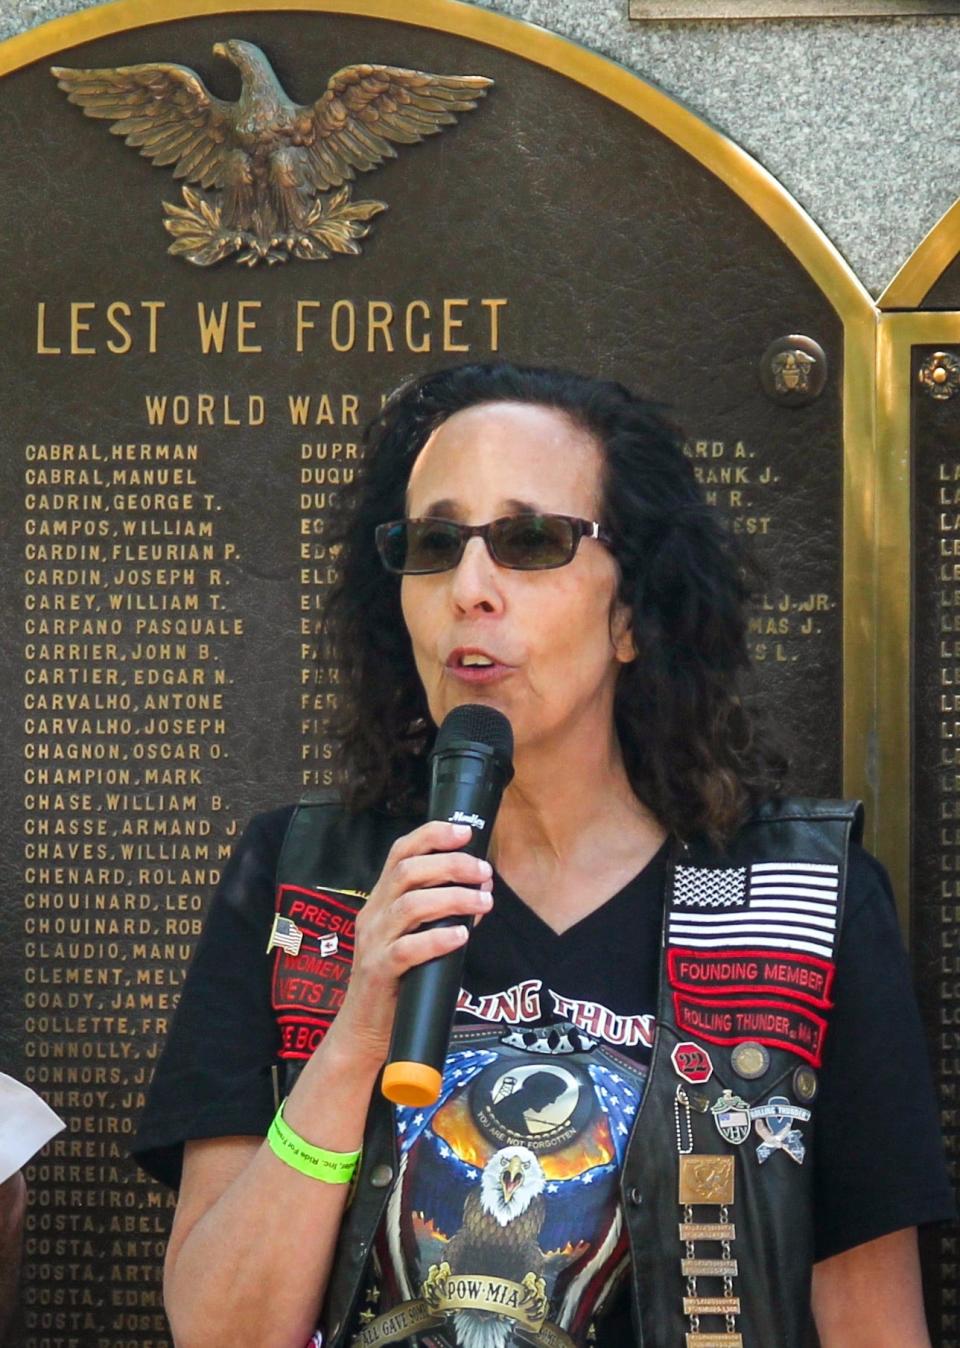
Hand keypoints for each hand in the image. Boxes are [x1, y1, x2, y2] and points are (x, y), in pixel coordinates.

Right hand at [330, 821, 492, 1062]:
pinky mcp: (378, 971)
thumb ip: (445, 915)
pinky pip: (408, 948)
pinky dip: (439, 938)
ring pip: (411, 904)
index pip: (400, 852)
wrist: (365, 1030)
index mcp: (381, 900)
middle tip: (484, 871)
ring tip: (484, 901)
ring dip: (454, 898)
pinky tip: (462, 936)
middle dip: (452, 864)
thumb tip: (482, 892)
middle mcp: (373, 914)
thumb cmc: (400, 981)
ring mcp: (373, 942)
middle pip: (408, 871)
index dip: (432, 835)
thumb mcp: (418, 938)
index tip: (465, 831)